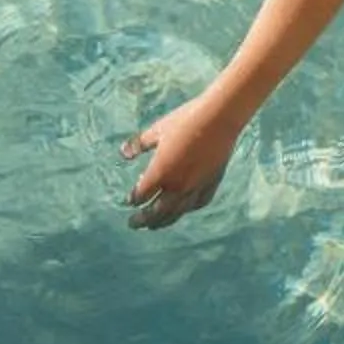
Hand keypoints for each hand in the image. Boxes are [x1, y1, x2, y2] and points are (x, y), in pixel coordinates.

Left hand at [122, 93, 245, 229]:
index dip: (133, 199)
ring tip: (155, 225)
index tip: (129, 200)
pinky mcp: (211, 183)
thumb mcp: (157, 129)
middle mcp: (177, 185)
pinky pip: (197, 203)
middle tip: (134, 223)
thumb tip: (123, 153)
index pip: (142, 194)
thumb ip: (139, 144)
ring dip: (163, 221)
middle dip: (144, 219)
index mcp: (160, 172)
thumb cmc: (186, 120)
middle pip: (157, 211)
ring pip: (176, 212)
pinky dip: (187, 209)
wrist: (220, 118)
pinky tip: (184, 209)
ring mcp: (195, 186)